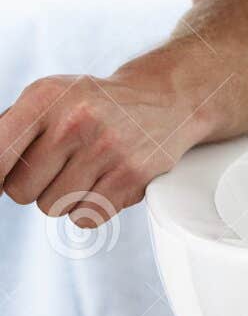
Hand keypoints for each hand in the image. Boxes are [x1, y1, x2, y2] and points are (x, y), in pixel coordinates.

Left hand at [0, 61, 209, 224]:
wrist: (163, 97)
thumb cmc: (93, 103)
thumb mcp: (49, 97)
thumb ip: (9, 131)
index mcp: (46, 96)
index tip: (2, 183)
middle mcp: (76, 120)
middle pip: (20, 191)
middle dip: (33, 185)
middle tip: (58, 162)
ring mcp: (106, 148)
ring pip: (51, 207)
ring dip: (63, 196)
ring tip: (85, 167)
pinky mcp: (132, 175)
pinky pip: (84, 218)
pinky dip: (89, 207)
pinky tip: (104, 180)